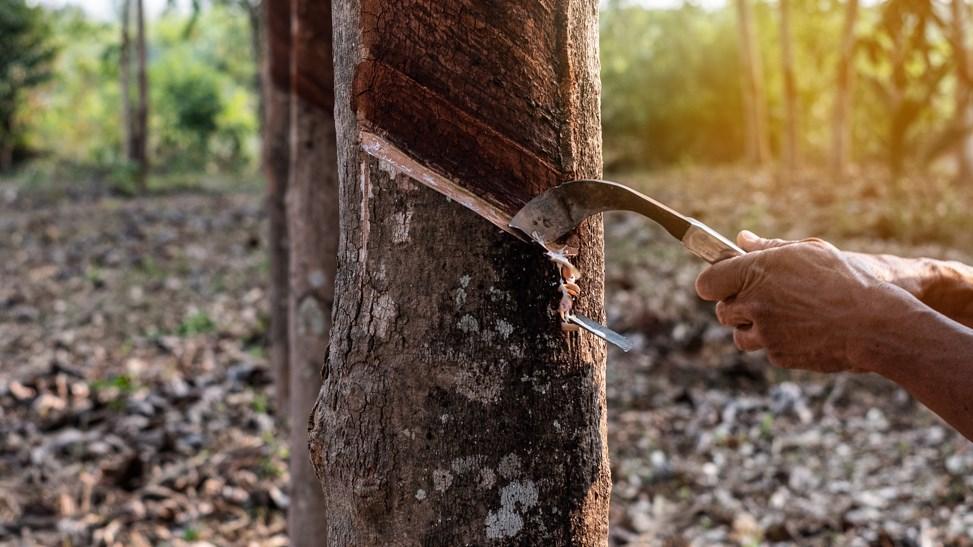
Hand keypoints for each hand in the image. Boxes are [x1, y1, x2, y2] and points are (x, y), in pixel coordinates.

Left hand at [694, 231, 909, 372]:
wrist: (876, 323)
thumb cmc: (847, 280)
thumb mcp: (810, 252)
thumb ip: (769, 248)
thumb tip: (742, 239)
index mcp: (757, 271)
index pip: (707, 282)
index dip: (714, 283)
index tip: (724, 282)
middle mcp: (754, 302)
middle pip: (723, 311)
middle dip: (738, 307)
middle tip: (763, 299)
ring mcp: (765, 332)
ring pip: (741, 335)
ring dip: (754, 328)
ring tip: (786, 316)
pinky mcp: (778, 355)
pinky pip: (767, 349)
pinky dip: (780, 342)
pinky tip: (805, 330)